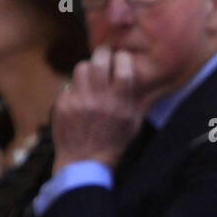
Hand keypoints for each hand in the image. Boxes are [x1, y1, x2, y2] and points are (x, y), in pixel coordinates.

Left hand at [51, 47, 143, 170]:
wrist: (84, 163)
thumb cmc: (113, 144)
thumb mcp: (134, 125)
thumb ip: (140, 101)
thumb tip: (153, 82)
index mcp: (120, 103)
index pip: (123, 67)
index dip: (123, 58)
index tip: (122, 59)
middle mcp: (99, 99)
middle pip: (100, 60)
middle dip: (104, 53)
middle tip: (105, 55)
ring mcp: (79, 101)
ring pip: (82, 67)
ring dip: (89, 69)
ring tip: (92, 76)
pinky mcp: (63, 105)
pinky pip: (69, 85)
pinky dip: (76, 89)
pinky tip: (80, 98)